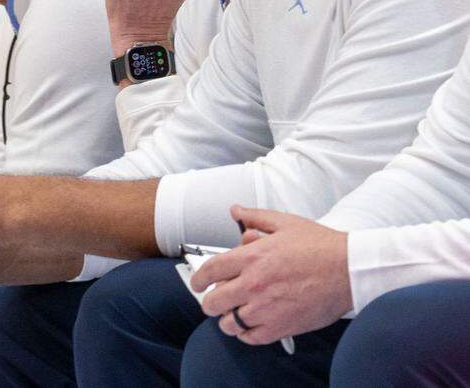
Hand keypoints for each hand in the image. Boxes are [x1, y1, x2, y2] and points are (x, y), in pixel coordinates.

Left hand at [190, 205, 351, 344]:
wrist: (350, 269)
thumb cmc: (322, 246)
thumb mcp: (285, 223)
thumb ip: (255, 218)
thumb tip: (236, 211)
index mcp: (252, 257)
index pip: (209, 271)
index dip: (198, 279)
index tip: (197, 284)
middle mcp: (254, 284)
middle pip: (213, 302)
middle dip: (210, 302)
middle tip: (214, 301)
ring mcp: (266, 307)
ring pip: (229, 323)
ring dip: (227, 319)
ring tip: (233, 314)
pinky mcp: (282, 326)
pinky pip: (251, 337)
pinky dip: (246, 334)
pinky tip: (250, 326)